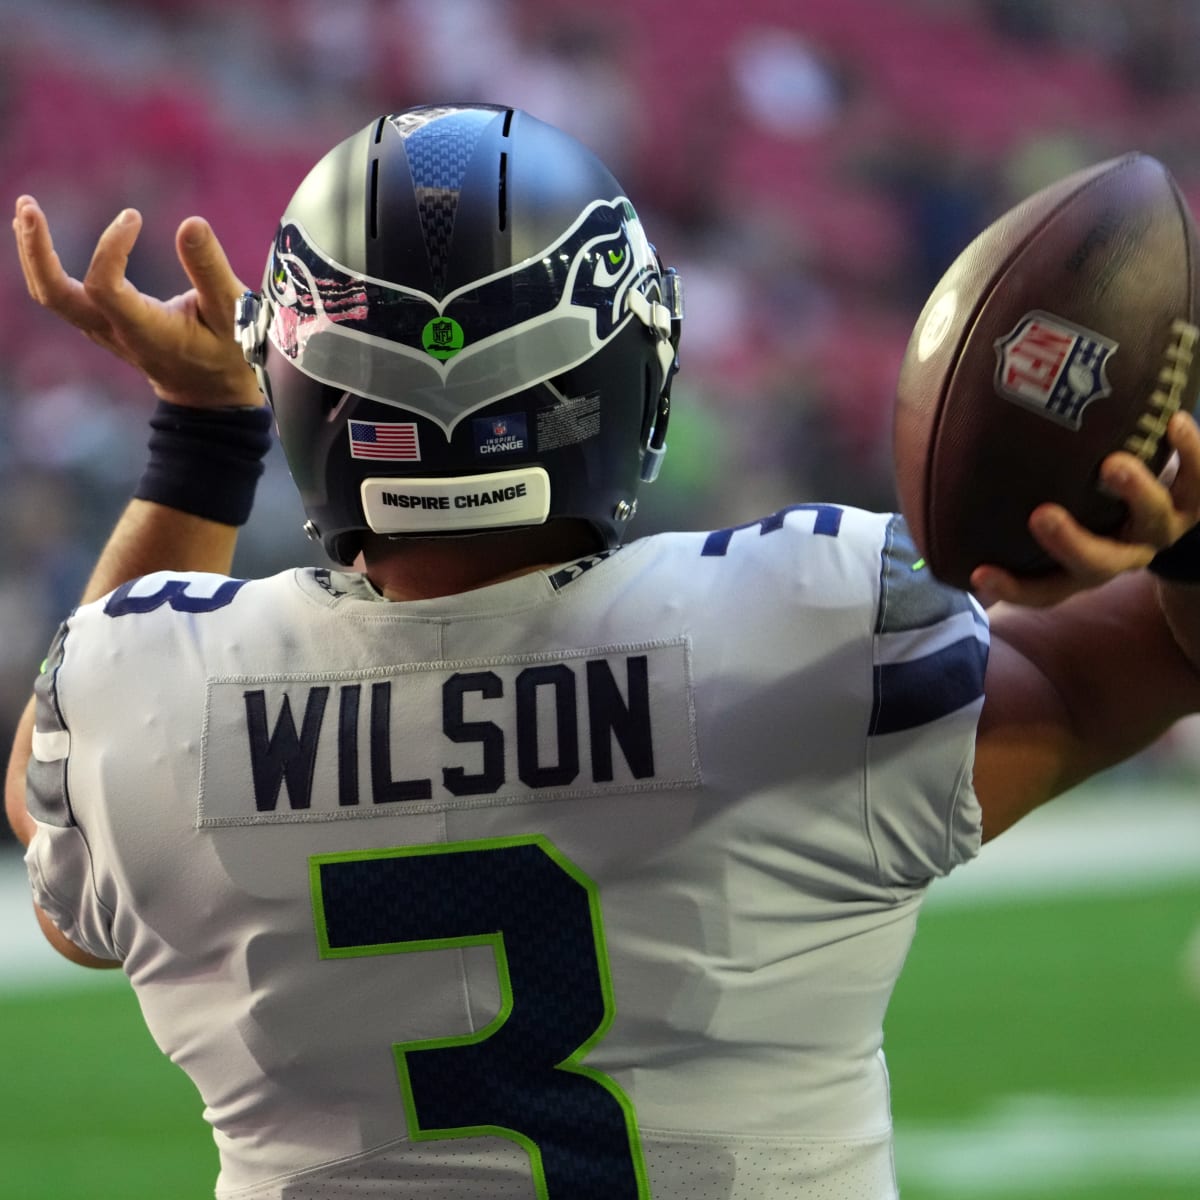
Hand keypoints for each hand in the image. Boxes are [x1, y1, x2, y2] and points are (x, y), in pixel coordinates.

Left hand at [12, 195, 262, 408]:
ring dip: (33, 253)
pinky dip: (45, 263)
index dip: (110, 247)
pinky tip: (38, 233)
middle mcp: (115, 333)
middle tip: (29, 205)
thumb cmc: (228, 352)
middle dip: (37, 251)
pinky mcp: (100, 324)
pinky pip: (60, 295)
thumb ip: (211, 270)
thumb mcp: (233, 313)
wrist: (211, 393)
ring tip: (27, 208)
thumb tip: (191, 223)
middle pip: (55, 295)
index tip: (133, 217)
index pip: (105, 287)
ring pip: (50, 294)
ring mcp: (103, 331)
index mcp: (146, 332)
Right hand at [971, 411, 1199, 606]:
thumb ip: (1009, 508)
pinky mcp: (1195, 499)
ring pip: (1153, 521)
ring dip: (1134, 493)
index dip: (1013, 587)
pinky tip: (1174, 421)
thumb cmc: (1092, 502)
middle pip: (1099, 564)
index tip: (978, 573)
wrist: (1178, 508)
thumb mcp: (1055, 510)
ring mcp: (1162, 528)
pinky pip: (1199, 480)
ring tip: (1113, 464)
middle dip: (1071, 543)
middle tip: (1042, 516)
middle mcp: (1123, 554)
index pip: (1044, 590)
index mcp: (1084, 568)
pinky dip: (1190, 452)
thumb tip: (942, 477)